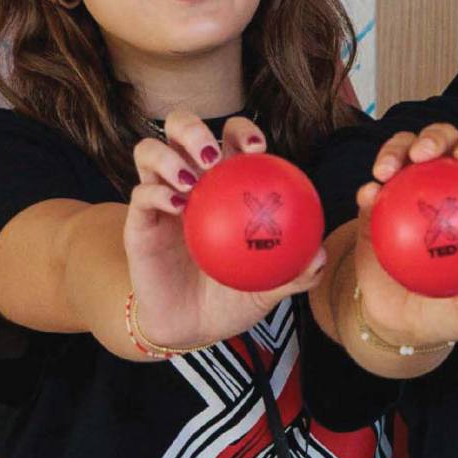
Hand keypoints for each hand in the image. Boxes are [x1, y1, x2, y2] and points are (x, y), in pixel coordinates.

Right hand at [122, 114, 324, 351]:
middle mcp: (189, 181)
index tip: (259, 149)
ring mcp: (159, 197)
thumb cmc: (232, 299)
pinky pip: (141, 194)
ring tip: (191, 178)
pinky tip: (178, 206)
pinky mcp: (138, 220)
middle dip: (193, 129)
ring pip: (150, 151)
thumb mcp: (268, 289)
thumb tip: (318, 256)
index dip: (242, 131)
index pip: (230, 140)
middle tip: (214, 157)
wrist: (191, 327)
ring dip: (168, 156)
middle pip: (181, 130)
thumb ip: (294, 274)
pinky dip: (157, 193)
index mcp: (225, 184)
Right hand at [347, 123, 457, 350]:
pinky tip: (369, 196)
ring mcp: (408, 189)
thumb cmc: (452, 310)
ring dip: (395, 150)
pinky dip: (369, 188)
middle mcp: (445, 184)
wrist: (402, 320)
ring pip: (404, 151)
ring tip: (386, 171)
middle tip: (422, 155)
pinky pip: (372, 188)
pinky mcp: (376, 204)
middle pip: (444, 141)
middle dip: (435, 136)